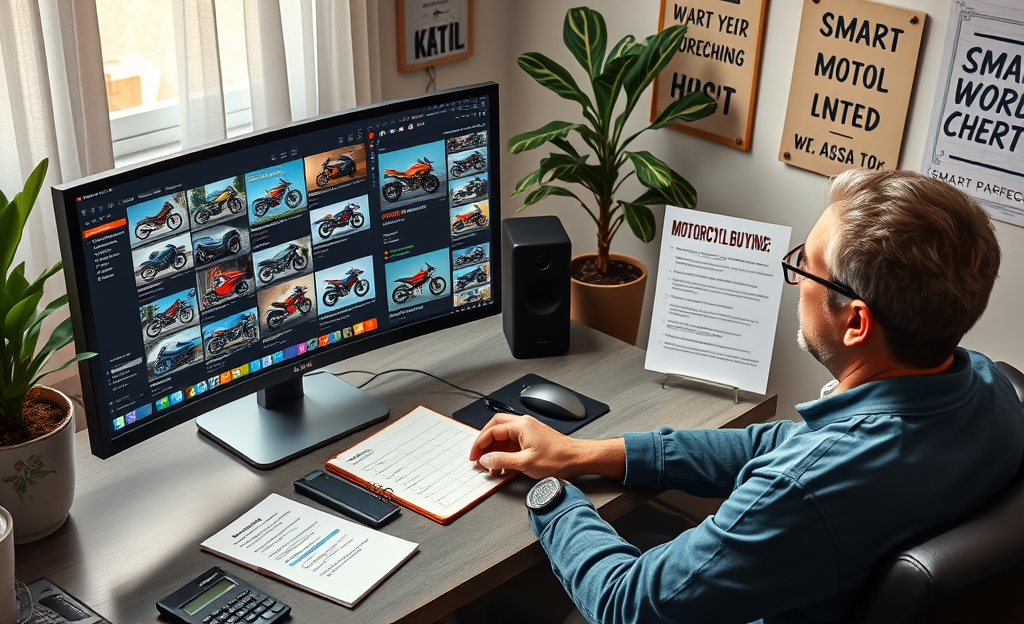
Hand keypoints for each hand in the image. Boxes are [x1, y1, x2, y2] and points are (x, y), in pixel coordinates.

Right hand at [468, 414, 625, 480]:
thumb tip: (485, 460)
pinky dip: (504, 452)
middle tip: (478, 456)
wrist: (577, 459)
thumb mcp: (525, 463)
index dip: (479, 444)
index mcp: (521, 425)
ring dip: (495, 449)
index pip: (491, 430)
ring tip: (492, 466)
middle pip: (495, 428)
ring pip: (503, 435)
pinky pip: (512, 442)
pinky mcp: (532, 439)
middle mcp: (523, 424)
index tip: (474, 456)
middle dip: (484, 442)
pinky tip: (504, 465)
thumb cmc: (558, 458)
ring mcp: (528, 431)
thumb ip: (502, 460)